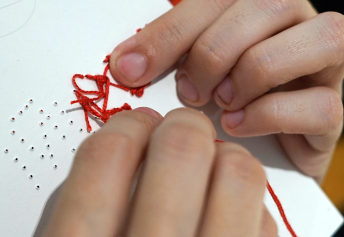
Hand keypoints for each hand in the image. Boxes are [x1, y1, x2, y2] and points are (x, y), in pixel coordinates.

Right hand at [42, 108, 275, 235]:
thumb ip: (78, 204)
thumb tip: (116, 145)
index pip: (108, 156)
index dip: (122, 127)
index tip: (130, 124)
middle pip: (181, 151)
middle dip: (177, 126)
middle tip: (174, 128)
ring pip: (237, 173)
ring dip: (222, 156)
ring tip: (208, 165)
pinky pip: (264, 219)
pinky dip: (246, 203)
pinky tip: (224, 211)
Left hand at [109, 0, 343, 180]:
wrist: (250, 152)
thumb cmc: (214, 98)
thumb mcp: (184, 66)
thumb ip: (164, 55)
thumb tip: (126, 64)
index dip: (170, 31)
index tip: (129, 68)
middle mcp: (299, 20)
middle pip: (271, 1)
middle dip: (216, 48)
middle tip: (188, 90)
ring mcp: (328, 65)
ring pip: (322, 37)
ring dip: (255, 71)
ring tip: (220, 102)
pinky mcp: (336, 113)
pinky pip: (323, 104)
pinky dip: (269, 115)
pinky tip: (236, 126)